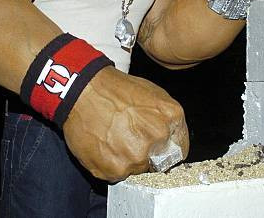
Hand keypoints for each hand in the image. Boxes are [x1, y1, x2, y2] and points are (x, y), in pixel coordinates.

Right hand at [62, 68, 188, 181]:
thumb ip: (168, 119)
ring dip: (127, 158)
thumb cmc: (115, 89)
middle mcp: (157, 139)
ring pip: (136, 168)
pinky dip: (109, 163)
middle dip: (146, 152)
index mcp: (172, 117)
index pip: (180, 149)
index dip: (166, 148)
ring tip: (113, 137)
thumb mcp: (153, 94)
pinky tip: (104, 144)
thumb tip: (171, 138)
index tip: (157, 147)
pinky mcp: (115, 170)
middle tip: (128, 136)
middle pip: (157, 161)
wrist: (84, 91)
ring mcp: (136, 157)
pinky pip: (117, 174)